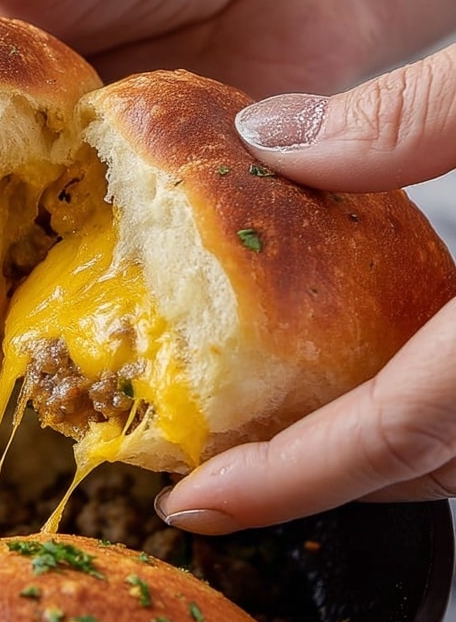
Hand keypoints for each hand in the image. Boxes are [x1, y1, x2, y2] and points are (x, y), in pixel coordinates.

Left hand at [155, 42, 455, 532]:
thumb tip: (267, 137)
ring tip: (273, 425)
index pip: (388, 436)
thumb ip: (408, 117)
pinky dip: (413, 407)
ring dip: (363, 447)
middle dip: (312, 477)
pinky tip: (369, 360)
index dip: (281, 481)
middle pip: (417, 468)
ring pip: (452, 450)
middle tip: (216, 469)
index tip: (192, 504)